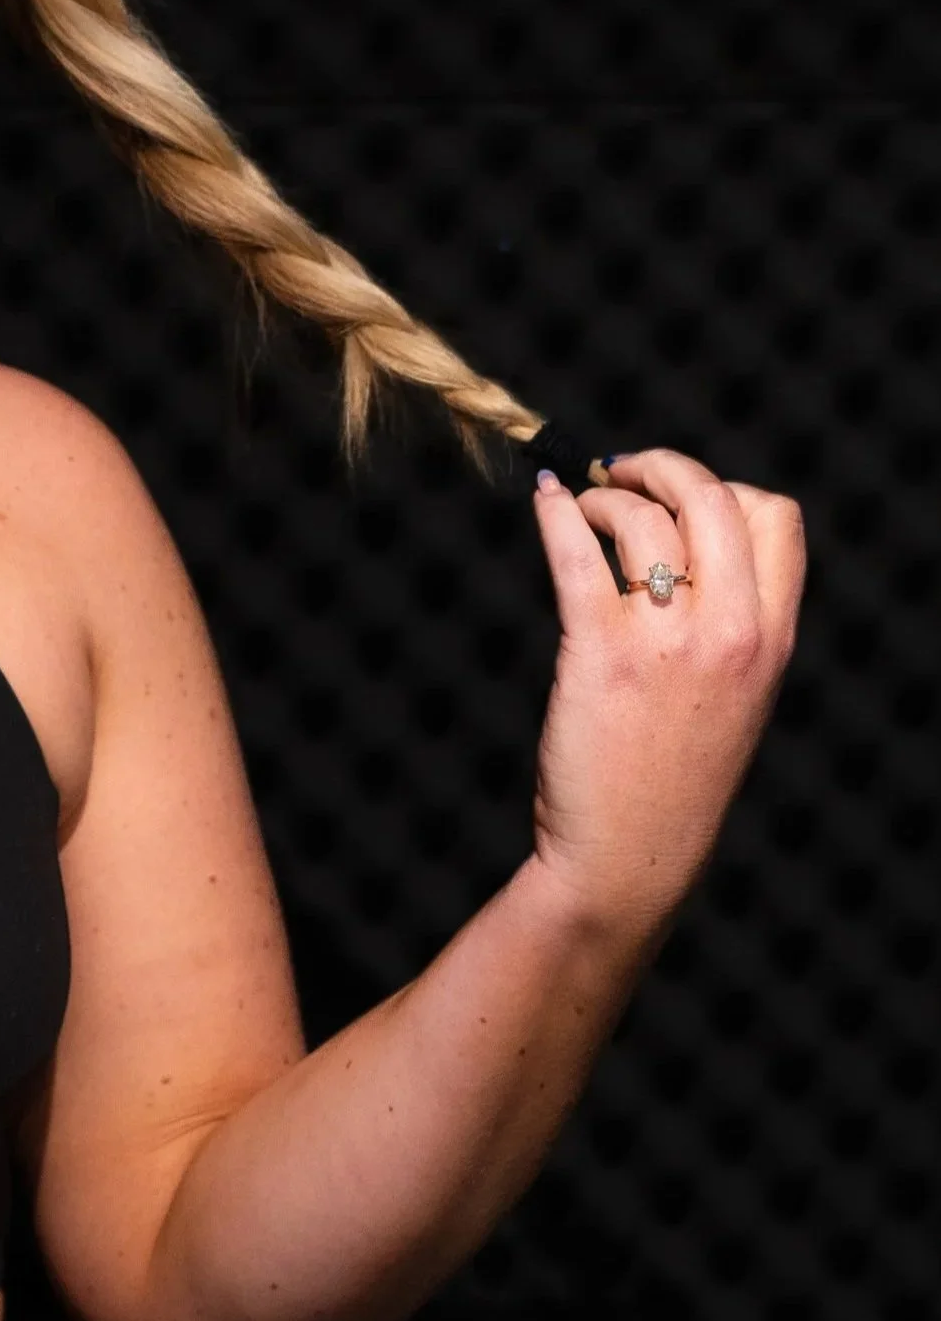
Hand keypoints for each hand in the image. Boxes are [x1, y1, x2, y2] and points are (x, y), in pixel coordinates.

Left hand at [526, 448, 805, 945]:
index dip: (724, 486)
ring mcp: (668, 643)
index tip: (678, 494)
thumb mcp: (739, 696)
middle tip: (622, 471)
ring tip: (581, 509)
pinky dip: (555, 514)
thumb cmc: (675, 776)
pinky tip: (544, 500)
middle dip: (663, 467)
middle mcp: (732, 632)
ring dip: (604, 497)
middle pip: (713, 498)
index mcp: (773, 638)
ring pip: (643, 520)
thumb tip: (691, 547)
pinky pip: (575, 557)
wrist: (633, 854)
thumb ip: (732, 624)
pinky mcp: (601, 655)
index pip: (776, 518)